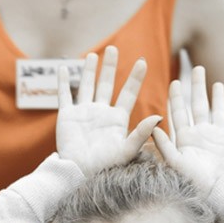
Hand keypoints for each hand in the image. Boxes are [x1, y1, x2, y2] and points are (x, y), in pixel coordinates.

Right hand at [56, 45, 160, 175]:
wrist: (80, 175)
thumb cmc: (106, 167)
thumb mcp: (127, 150)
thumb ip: (141, 133)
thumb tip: (159, 117)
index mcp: (117, 119)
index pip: (128, 93)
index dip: (135, 77)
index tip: (142, 61)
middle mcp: (101, 113)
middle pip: (107, 84)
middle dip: (110, 67)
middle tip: (114, 48)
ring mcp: (84, 113)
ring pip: (87, 86)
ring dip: (89, 70)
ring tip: (94, 55)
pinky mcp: (67, 117)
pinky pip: (65, 95)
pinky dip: (64, 82)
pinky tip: (64, 68)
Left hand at [152, 66, 223, 193]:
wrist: (219, 194)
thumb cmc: (195, 182)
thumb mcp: (176, 163)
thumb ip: (164, 145)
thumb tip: (153, 126)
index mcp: (186, 139)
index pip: (179, 113)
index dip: (176, 97)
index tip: (174, 81)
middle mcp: (202, 135)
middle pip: (198, 105)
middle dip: (197, 87)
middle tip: (197, 68)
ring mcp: (219, 138)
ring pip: (218, 111)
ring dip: (218, 97)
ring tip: (216, 82)